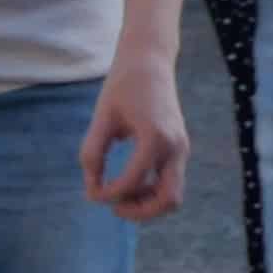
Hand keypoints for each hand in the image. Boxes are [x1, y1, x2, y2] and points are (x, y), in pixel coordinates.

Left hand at [81, 52, 188, 221]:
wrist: (150, 61)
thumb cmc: (123, 85)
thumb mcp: (102, 117)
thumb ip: (93, 153)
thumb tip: (92, 189)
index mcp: (154, 137)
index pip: (132, 181)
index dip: (108, 194)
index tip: (91, 193)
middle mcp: (175, 147)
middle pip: (168, 200)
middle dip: (139, 211)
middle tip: (112, 206)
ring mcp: (181, 149)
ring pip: (173, 196)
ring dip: (147, 204)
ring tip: (119, 195)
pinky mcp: (179, 149)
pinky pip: (171, 182)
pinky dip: (152, 191)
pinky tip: (129, 182)